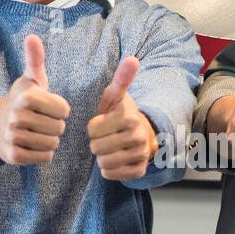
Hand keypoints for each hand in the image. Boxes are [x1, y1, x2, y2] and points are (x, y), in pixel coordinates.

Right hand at [0, 33, 69, 163]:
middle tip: (41, 122)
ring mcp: (13, 137)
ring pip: (53, 144)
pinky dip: (43, 153)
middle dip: (55, 126)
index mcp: (26, 97)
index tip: (48, 107)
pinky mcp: (13, 156)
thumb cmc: (22, 101)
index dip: (60, 110)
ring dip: (50, 140)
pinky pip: (45, 157)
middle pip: (59, 128)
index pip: (64, 110)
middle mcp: (17, 116)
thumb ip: (35, 59)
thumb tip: (32, 37)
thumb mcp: (30, 79)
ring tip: (37, 132)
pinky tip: (33, 144)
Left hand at [87, 56, 156, 179]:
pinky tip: (114, 159)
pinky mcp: (139, 170)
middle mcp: (138, 136)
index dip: (93, 127)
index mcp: (129, 117)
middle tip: (105, 137)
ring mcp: (140, 155)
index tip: (103, 123)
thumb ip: (121, 78)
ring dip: (101, 157)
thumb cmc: (120, 114)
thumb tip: (132, 58)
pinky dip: (108, 169)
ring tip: (109, 148)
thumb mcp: (116, 96)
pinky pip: (111, 174)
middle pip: (96, 148)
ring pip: (104, 163)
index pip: (92, 130)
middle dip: (96, 143)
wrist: (142, 134)